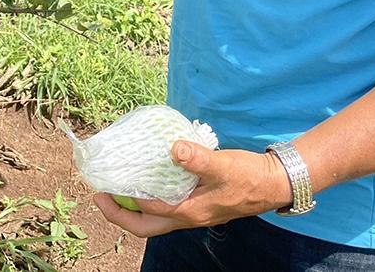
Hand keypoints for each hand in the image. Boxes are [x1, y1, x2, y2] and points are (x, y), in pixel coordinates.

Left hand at [93, 141, 293, 237]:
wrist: (274, 183)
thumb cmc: (248, 176)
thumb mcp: (222, 165)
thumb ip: (197, 158)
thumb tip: (173, 148)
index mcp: (189, 212)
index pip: (146, 213)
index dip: (121, 203)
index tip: (101, 187)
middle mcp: (188, 217)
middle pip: (145, 226)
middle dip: (119, 215)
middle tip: (100, 196)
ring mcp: (193, 212)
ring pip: (155, 219)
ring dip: (133, 207)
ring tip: (118, 187)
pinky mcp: (199, 203)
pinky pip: (166, 206)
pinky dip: (151, 198)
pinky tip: (148, 178)